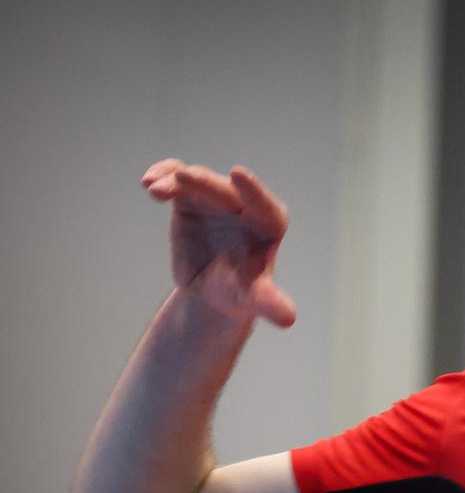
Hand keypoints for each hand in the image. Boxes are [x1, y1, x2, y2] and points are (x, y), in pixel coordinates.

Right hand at [142, 160, 296, 327]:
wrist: (213, 291)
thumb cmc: (240, 292)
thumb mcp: (253, 299)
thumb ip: (269, 302)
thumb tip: (288, 319)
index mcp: (269, 223)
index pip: (262, 203)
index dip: (251, 189)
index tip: (238, 174)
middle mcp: (245, 204)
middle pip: (224, 190)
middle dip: (204, 183)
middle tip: (182, 178)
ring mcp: (217, 198)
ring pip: (198, 180)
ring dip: (175, 181)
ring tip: (155, 189)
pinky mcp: (192, 197)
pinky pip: (177, 179)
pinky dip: (163, 176)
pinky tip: (149, 183)